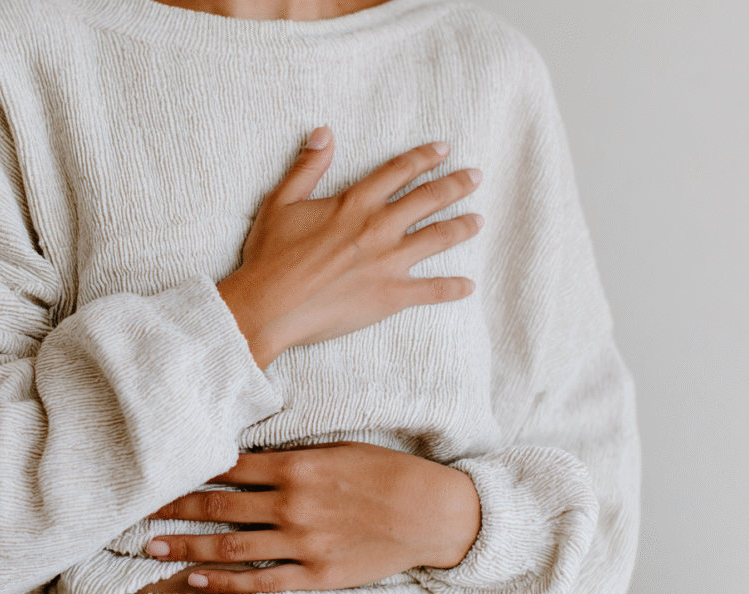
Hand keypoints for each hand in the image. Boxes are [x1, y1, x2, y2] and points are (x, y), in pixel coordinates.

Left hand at [142, 441, 481, 593]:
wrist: (430, 513)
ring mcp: (302, 541)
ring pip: (230, 546)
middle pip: (219, 506)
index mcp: (297, 466)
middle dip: (174, 508)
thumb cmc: (385, 474)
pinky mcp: (316, 574)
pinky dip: (225, 581)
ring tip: (150, 548)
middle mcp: (292, 503)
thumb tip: (246, 458)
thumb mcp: (337, 450)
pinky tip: (195, 579)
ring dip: (186, 546)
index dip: (188, 472)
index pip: (228, 468)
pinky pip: (261, 580)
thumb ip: (291, 456)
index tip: (157, 474)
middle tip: (135, 512)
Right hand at [218, 127, 483, 368]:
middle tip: (476, 177)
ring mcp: (389, 263)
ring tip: (478, 220)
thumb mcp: (281, 201)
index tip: (444, 149)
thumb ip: (307, 166)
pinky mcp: (391, 296)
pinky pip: (432, 290)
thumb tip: (325, 133)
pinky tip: (469, 286)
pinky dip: (453, 288)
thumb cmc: (270, 256)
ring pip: (438, 238)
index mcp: (354, 203)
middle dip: (456, 185)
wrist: (269, 305)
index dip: (423, 157)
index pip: (399, 171)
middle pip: (429, 199)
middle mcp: (379, 228)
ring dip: (462, 227)